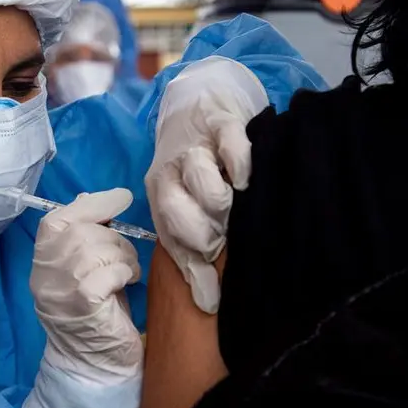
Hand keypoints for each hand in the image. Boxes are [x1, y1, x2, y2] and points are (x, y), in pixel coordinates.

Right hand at [18, 188, 143, 407]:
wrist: (94, 365)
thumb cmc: (96, 312)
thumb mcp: (85, 268)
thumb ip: (87, 236)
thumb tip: (102, 199)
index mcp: (41, 261)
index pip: (57, 219)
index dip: (92, 204)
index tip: (120, 199)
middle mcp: (44, 272)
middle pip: (82, 230)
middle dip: (114, 237)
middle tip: (125, 258)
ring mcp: (61, 288)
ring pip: (100, 247)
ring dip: (124, 257)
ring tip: (127, 274)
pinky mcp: (84, 303)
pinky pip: (111, 270)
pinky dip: (125, 273)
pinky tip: (126, 286)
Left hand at [145, 56, 267, 313]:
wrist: (198, 104)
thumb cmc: (195, 171)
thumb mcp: (186, 207)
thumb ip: (193, 252)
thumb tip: (208, 302)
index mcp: (159, 196)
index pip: (170, 238)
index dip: (192, 266)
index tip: (212, 296)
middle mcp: (169, 172)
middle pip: (177, 210)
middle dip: (205, 233)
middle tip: (225, 238)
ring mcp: (194, 146)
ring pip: (200, 178)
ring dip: (219, 199)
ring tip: (237, 207)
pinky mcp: (221, 123)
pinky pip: (230, 145)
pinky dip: (240, 163)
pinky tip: (248, 178)